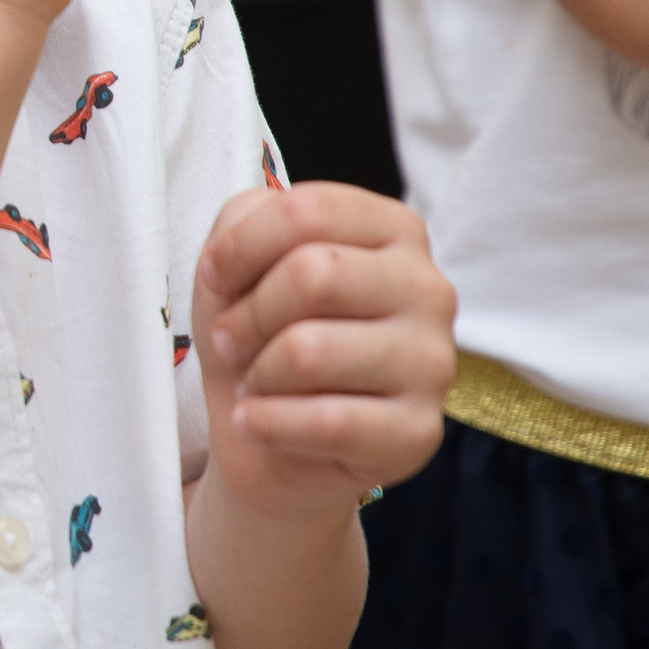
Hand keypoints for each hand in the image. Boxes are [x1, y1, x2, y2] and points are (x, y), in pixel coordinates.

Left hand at [193, 182, 454, 518]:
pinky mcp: (419, 432)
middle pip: (313, 275)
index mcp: (394, 230)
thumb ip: (242, 223)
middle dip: (246, 315)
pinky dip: (267, 423)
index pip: (308, 211)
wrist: (270, 437)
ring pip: (311, 351)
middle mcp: (429, 289)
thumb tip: (236, 251)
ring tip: (254, 383)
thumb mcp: (239, 259)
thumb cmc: (261, 332)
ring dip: (256, 374)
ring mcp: (433, 363)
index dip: (239, 247)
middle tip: (230, 342)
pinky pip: (327, 421)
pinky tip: (256, 422)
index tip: (215, 279)